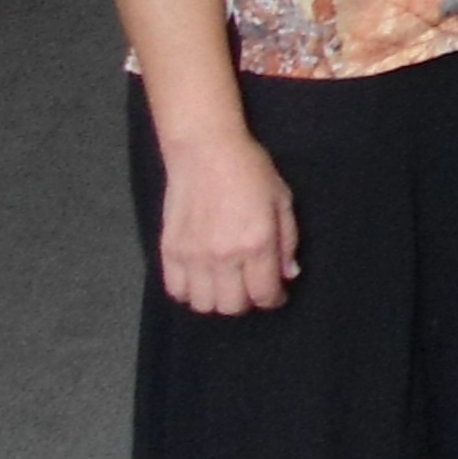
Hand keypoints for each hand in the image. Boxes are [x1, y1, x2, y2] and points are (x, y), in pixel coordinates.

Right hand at [156, 132, 298, 314]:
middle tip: (251, 288)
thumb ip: (287, 242)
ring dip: (217, 301)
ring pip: (203, 305)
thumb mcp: (282, 200)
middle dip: (247, 302)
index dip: (274, 300)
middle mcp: (223, 255)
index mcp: (256, 242)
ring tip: (226, 285)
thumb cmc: (250, 170)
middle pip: (232, 306)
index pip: (264, 293)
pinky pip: (176, 291)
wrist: (206, 151)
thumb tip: (288, 275)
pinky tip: (201, 280)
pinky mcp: (169, 251)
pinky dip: (190, 293)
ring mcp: (193, 255)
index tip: (276, 296)